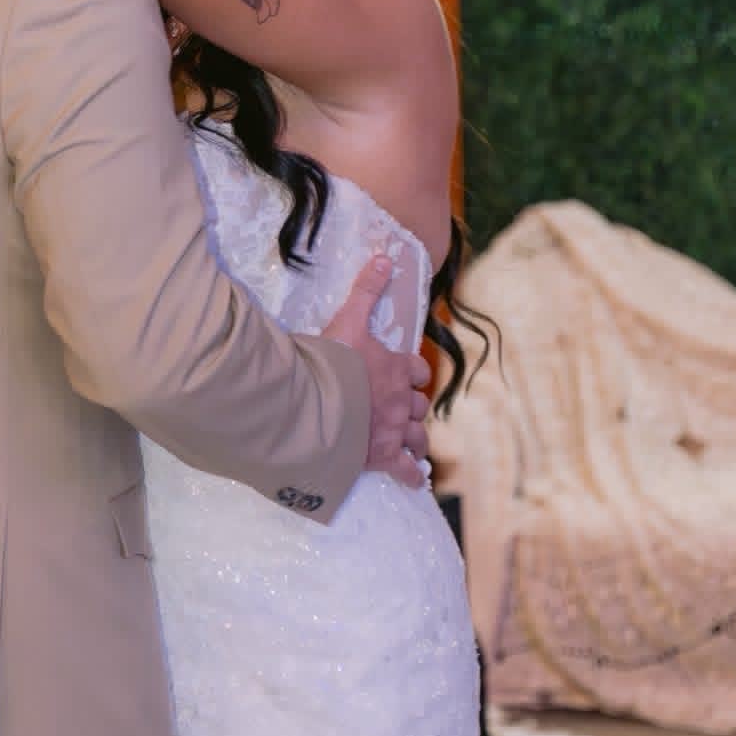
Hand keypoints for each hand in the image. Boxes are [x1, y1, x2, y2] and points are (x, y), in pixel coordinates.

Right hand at [324, 256, 431, 488]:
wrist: (316, 404)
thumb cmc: (330, 360)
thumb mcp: (349, 317)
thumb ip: (366, 288)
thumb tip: (385, 256)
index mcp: (396, 368)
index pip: (417, 371)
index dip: (413, 373)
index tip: (408, 375)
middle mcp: (401, 401)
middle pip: (419, 406)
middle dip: (413, 407)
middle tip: (401, 409)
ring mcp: (393, 430)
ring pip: (417, 436)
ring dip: (416, 437)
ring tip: (411, 441)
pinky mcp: (381, 457)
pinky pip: (405, 470)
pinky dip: (412, 474)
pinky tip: (415, 479)